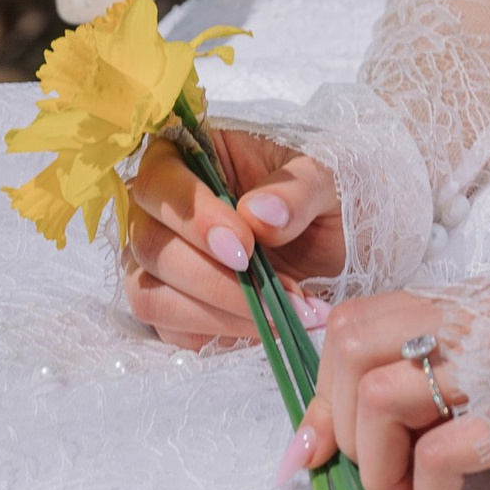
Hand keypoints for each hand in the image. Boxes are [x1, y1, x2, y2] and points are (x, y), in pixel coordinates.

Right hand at [120, 127, 344, 352]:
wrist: (340, 248)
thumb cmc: (323, 200)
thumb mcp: (326, 180)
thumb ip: (296, 191)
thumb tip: (259, 214)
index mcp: (189, 156)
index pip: (161, 183)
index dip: (195, 219)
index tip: (244, 249)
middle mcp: (161, 209)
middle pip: (149, 245)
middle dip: (214, 279)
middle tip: (277, 296)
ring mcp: (160, 260)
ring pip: (150, 294)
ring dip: (218, 313)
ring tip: (282, 316)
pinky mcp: (171, 305)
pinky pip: (169, 329)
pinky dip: (220, 333)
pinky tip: (267, 326)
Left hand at [288, 289, 489, 489]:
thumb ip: (419, 389)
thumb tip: (310, 446)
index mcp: (469, 302)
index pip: (357, 320)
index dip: (327, 389)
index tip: (331, 446)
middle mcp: (479, 316)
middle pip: (354, 348)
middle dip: (347, 430)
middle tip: (382, 485)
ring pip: (380, 399)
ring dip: (384, 473)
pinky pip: (435, 457)